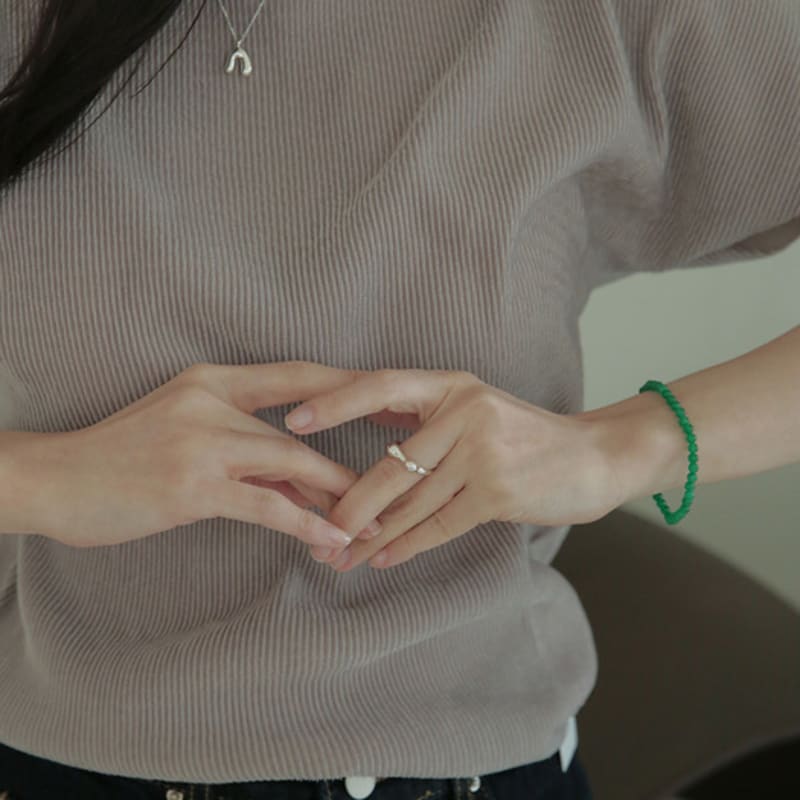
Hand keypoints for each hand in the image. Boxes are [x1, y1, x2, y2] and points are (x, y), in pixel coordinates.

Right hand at [14, 362, 384, 548]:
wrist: (56, 479)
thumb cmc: (123, 456)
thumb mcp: (186, 433)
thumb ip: (243, 446)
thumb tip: (299, 474)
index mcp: (214, 380)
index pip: (297, 376)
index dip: (346, 388)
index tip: (386, 404)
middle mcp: (213, 399)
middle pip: (305, 425)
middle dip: (351, 458)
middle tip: (392, 482)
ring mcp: (203, 440)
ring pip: (293, 462)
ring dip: (337, 496)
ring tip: (370, 524)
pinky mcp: (193, 484)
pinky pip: (265, 504)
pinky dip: (303, 524)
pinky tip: (329, 541)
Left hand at [284, 367, 626, 570]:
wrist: (594, 457)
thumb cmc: (526, 435)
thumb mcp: (477, 408)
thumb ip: (428, 416)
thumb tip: (371, 424)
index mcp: (451, 385)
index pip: (381, 387)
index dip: (335, 403)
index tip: (294, 421)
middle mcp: (464, 411)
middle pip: (390, 464)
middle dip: (350, 502)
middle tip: (317, 528)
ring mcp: (482, 452)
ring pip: (411, 502)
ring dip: (374, 535)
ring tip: (343, 555)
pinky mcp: (497, 491)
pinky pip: (439, 524)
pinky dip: (408, 545)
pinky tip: (383, 558)